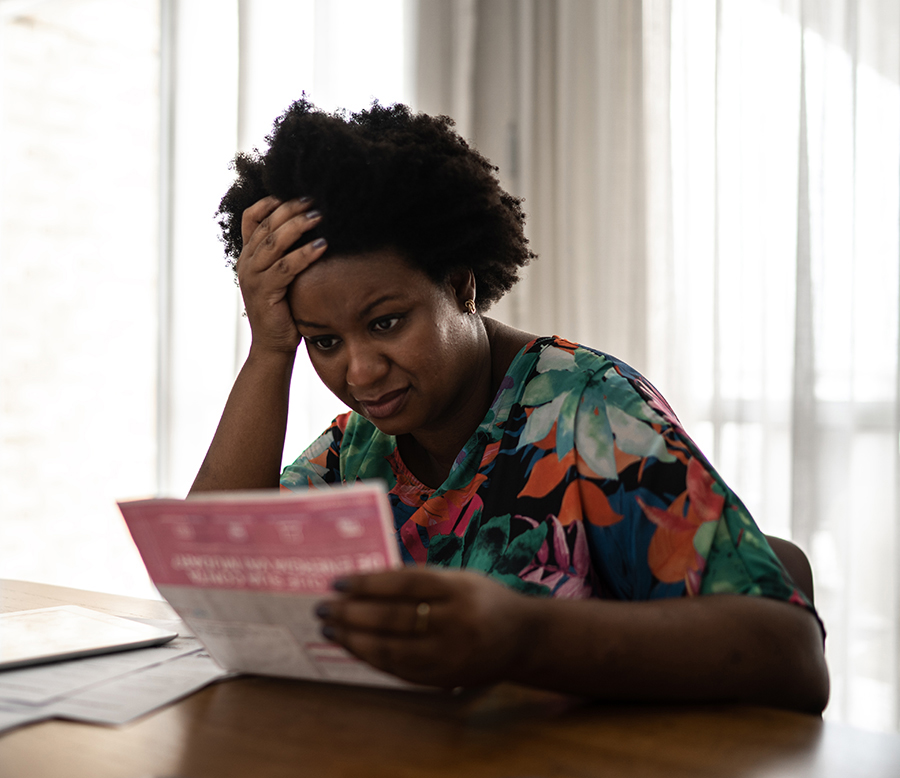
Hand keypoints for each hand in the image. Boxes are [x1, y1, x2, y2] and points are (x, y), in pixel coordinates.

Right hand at [236, 196, 326, 353]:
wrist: (273, 344)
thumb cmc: (284, 309)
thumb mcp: (282, 276)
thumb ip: (286, 253)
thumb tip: (311, 226)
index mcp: (248, 256)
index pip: (252, 218)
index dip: (270, 202)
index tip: (293, 191)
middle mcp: (246, 263)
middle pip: (266, 226)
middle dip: (290, 210)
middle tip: (314, 199)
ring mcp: (252, 278)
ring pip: (273, 244)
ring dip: (297, 227)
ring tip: (319, 216)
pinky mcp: (265, 293)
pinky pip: (285, 268)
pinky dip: (304, 254)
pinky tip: (322, 246)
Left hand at [316, 568, 533, 688]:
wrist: (522, 638)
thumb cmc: (483, 599)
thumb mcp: (458, 579)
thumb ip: (419, 580)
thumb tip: (365, 582)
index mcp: (459, 589)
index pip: (405, 583)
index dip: (369, 582)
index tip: (339, 582)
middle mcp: (456, 622)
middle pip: (394, 618)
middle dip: (352, 613)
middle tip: (324, 607)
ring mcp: (449, 654)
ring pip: (392, 649)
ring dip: (354, 639)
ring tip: (330, 628)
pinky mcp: (443, 679)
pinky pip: (399, 669)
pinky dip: (371, 658)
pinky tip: (353, 646)